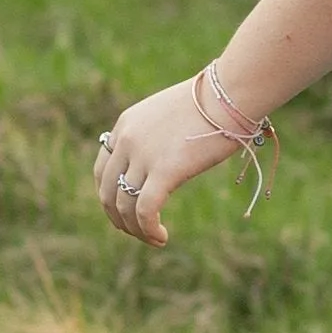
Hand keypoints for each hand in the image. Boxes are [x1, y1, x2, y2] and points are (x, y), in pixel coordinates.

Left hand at [91, 79, 239, 247]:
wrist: (229, 94)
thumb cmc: (211, 103)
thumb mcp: (170, 115)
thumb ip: (157, 137)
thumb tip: (165, 160)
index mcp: (125, 125)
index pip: (102, 170)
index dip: (110, 197)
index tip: (126, 212)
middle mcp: (127, 140)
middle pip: (107, 192)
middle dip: (119, 219)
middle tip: (138, 232)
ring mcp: (143, 155)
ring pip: (124, 205)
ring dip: (136, 229)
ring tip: (154, 238)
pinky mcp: (164, 171)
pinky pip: (145, 210)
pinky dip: (148, 230)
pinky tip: (162, 237)